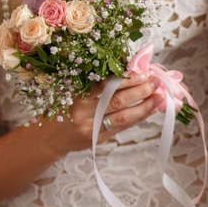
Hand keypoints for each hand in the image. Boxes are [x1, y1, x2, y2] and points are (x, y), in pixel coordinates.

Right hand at [37, 75, 158, 156]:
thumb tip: (126, 66)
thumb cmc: (62, 107)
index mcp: (74, 96)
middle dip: (140, 91)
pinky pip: (122, 127)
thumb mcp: (71, 90)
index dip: (124, 79)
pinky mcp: (98, 140)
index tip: (142, 72)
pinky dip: (139, 117)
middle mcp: (82, 114)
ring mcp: (91, 129)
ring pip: (123, 117)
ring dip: (145, 106)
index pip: (103, 86)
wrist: (47, 137)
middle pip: (116, 102)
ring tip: (159, 96)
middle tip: (156, 81)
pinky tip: (151, 109)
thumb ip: (96, 81)